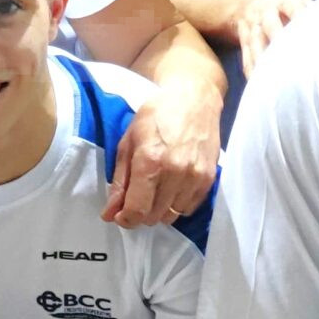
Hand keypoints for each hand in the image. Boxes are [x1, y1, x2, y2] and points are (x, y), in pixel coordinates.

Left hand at [103, 85, 216, 229]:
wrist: (194, 99)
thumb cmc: (156, 116)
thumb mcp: (128, 142)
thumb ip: (120, 181)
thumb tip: (109, 214)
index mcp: (150, 161)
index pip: (137, 210)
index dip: (125, 218)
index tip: (120, 214)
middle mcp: (175, 173)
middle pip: (153, 216)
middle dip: (140, 212)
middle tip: (137, 196)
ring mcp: (195, 177)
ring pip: (172, 216)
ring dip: (159, 210)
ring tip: (155, 190)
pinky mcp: (209, 179)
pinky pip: (188, 209)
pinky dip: (177, 205)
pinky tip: (172, 188)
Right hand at [234, 0, 309, 76]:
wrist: (246, 8)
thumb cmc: (284, 9)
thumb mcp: (297, 3)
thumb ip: (315, 14)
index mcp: (284, 2)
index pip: (294, 8)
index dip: (304, 21)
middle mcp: (265, 14)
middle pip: (272, 27)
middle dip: (283, 43)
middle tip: (299, 64)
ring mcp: (252, 29)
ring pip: (257, 46)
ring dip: (267, 63)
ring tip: (279, 82)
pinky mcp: (244, 45)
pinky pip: (247, 61)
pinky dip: (255, 74)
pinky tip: (263, 89)